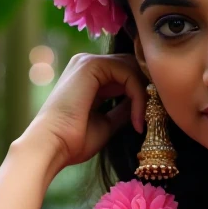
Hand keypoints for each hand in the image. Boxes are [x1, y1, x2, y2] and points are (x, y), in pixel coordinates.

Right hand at [20, 52, 147, 174]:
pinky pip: (127, 73)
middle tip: (155, 114)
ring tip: (143, 120)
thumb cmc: (74, 141)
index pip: (126, 73)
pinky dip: (138, 95)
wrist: (52, 147)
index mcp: (88, 78)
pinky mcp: (90, 65)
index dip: (142, 91)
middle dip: (147, 88)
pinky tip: (136, 118)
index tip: (148, 118)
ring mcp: (87, 62)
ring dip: (144, 93)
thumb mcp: (106, 123)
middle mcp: (87, 65)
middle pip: (131, 65)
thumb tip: (143, 104)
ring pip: (132, 67)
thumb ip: (123, 110)